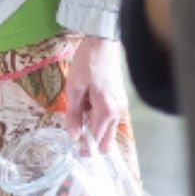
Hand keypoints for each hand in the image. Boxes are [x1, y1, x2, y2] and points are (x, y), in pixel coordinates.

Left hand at [64, 35, 129, 153]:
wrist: (102, 44)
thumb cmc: (86, 64)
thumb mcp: (74, 89)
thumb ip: (73, 114)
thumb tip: (73, 136)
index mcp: (106, 110)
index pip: (97, 139)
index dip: (85, 148)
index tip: (74, 151)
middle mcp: (118, 112)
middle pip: (107, 140)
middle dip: (91, 142)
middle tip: (73, 135)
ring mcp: (121, 107)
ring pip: (107, 129)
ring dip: (93, 127)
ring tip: (78, 111)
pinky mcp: (120, 101)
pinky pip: (108, 118)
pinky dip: (97, 117)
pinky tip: (86, 104)